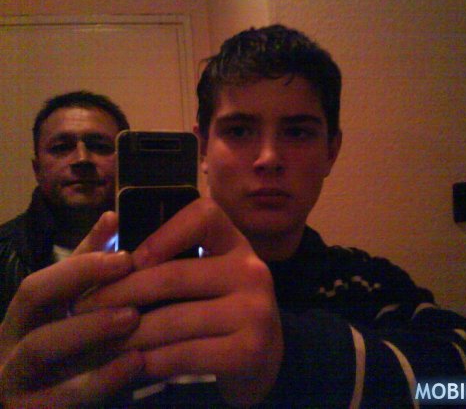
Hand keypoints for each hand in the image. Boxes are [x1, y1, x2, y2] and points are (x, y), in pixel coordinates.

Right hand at [0, 212, 143, 407]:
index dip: (81, 265)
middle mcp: (11, 341)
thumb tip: (111, 216)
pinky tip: (137, 362)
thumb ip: (88, 267)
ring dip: (88, 326)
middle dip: (77, 280)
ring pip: (39, 347)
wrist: (41, 406)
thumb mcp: (72, 308)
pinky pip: (63, 398)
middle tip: (128, 269)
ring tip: (132, 316)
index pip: (41, 280)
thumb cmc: (64, 354)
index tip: (126, 256)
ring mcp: (15, 380)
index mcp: (25, 316)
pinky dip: (102, 379)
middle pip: (30, 299)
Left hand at [75, 198, 283, 405]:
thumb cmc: (222, 310)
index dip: (162, 233)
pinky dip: (151, 362)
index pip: (203, 216)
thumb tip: (108, 230)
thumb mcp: (207, 275)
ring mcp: (254, 311)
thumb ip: (171, 257)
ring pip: (173, 320)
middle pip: (173, 275)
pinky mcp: (249, 350)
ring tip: (100, 341)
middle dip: (120, 294)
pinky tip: (133, 365)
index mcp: (236, 244)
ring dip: (128, 335)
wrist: (265, 357)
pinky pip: (184, 355)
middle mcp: (251, 271)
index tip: (129, 261)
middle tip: (85, 308)